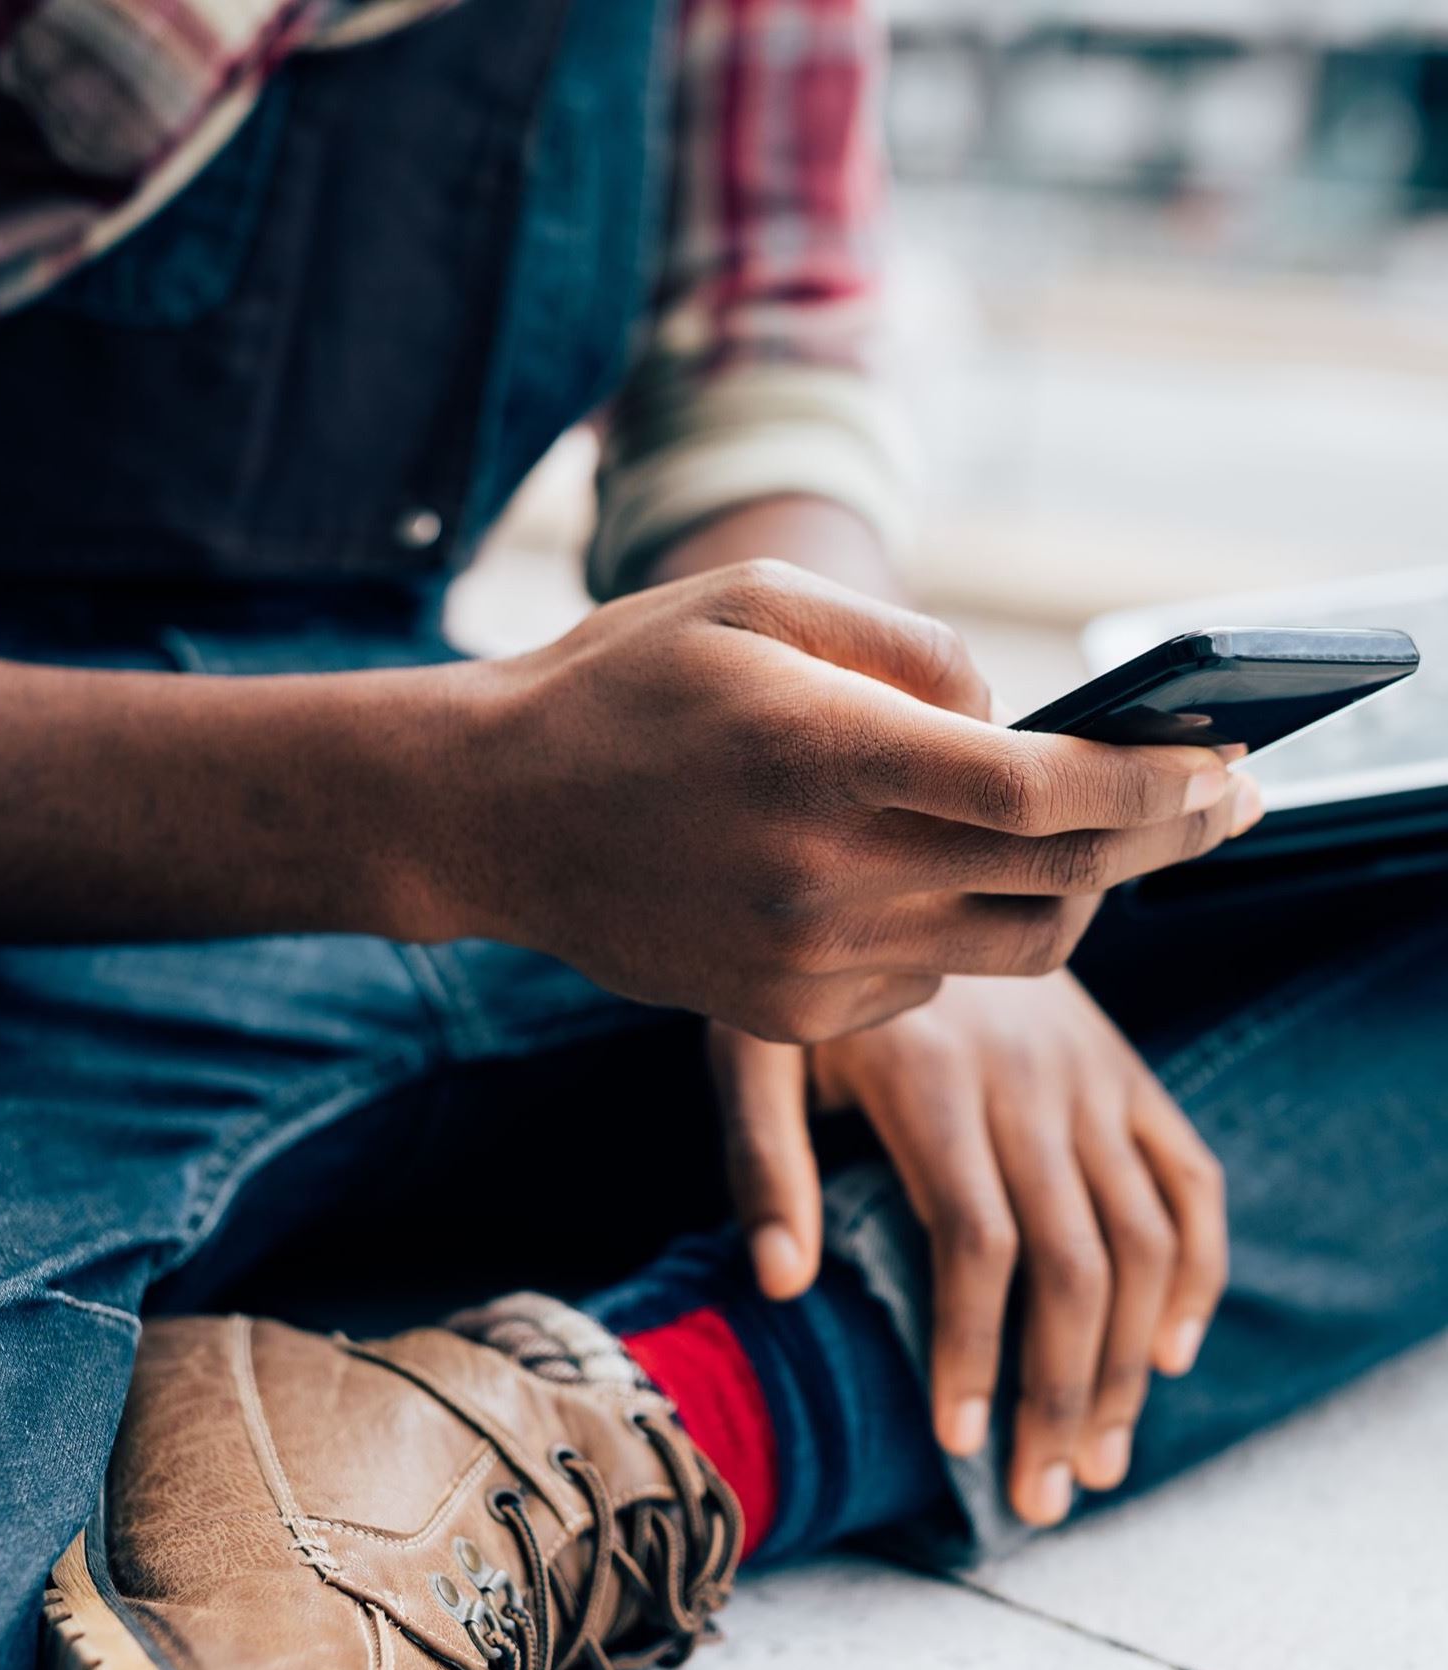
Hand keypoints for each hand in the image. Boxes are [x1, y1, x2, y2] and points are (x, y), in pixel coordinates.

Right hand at [453, 560, 1260, 1041]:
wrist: (491, 813)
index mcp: (824, 753)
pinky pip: (931, 981)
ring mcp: (808, 959)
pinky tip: (913, 873)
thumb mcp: (756, 603)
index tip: (1231, 770)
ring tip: (1069, 831)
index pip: (1044, 789)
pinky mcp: (787, 1014)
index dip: (1158, 783)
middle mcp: (826, 873)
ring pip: (1015, 947)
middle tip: (1228, 802)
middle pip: (1060, 876)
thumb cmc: (621, 685)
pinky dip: (958, 927)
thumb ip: (907, 649)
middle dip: (1165, 837)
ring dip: (1069, 888)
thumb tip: (1010, 721)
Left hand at [711, 973, 1228, 1525]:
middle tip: (1043, 1498)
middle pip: (1075, 1260)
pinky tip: (1171, 1351)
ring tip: (1102, 1461)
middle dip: (1061, 1393)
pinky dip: (1198, 1270)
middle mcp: (1031, 1076)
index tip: (956, 1443)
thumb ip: (761, 1158)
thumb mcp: (754, 1042)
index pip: (977, 1240)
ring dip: (1132, 1362)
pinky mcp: (1124, 1068)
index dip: (971, 1349)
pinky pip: (1191, 1178)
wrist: (907, 860)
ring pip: (1146, 1237)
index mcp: (933, 1074)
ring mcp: (1092, 1071)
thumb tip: (782, 1289)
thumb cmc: (808, 970)